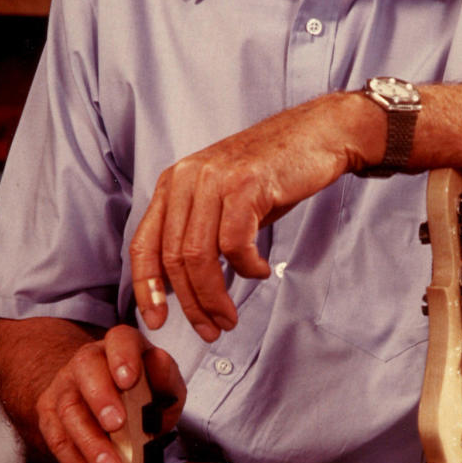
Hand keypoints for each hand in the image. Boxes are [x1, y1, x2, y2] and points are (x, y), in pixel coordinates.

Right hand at [34, 324, 185, 462]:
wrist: (104, 402)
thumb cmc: (139, 393)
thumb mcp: (164, 385)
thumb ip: (166, 377)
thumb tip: (160, 365)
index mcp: (120, 347)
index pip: (119, 339)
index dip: (123, 356)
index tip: (128, 379)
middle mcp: (88, 361)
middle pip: (85, 369)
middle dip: (100, 398)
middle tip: (117, 424)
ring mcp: (65, 387)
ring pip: (68, 408)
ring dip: (90, 442)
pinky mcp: (50, 416)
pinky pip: (57, 439)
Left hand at [129, 92, 377, 341]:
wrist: (317, 134)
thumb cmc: (271, 174)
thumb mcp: (222, 201)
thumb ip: (198, 234)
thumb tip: (179, 287)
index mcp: (172, 183)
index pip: (143, 243)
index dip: (146, 287)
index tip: (157, 320)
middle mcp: (185, 178)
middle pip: (173, 257)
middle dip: (190, 303)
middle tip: (211, 328)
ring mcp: (214, 179)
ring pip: (199, 255)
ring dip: (214, 296)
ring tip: (230, 316)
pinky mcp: (245, 184)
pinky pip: (234, 243)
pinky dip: (246, 267)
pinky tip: (260, 270)